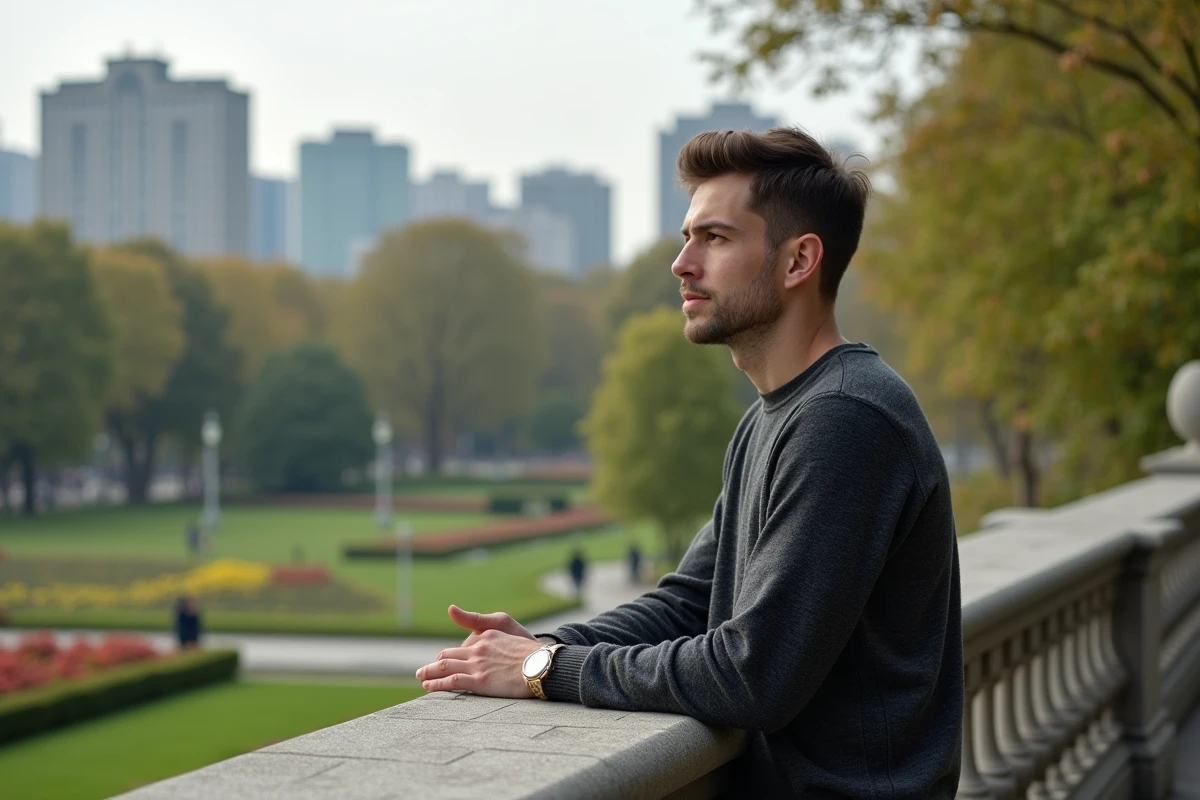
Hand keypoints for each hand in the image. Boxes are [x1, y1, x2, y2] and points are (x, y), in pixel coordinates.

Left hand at [416, 606, 541, 696]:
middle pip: (447, 656)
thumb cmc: (530, 647)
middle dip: (433, 664)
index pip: (462, 647)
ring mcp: (477, 665)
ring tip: (421, 678)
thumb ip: (477, 620)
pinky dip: (436, 684)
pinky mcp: (479, 681)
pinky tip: (429, 687)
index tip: (445, 663)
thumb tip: (450, 609)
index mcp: (484, 636)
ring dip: (429, 673)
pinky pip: (451, 682)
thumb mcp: (505, 624)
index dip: (452, 656)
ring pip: (444, 668)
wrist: (543, 664)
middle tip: (423, 671)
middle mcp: (477, 648)